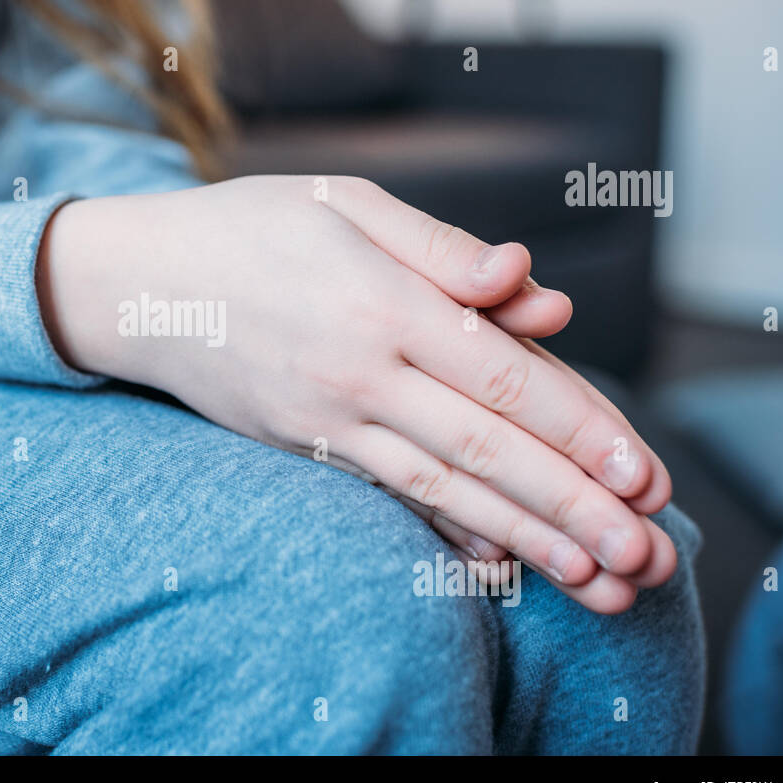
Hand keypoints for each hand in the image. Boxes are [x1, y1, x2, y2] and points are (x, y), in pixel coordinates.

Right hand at [39, 175, 674, 612]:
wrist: (138, 285)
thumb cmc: (250, 228)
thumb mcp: (345, 206)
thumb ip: (441, 249)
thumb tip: (528, 284)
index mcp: (381, 301)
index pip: (502, 374)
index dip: (580, 426)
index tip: (643, 471)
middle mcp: (357, 372)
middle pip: (485, 445)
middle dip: (573, 501)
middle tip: (644, 551)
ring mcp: (324, 420)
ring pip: (441, 485)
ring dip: (524, 534)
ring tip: (592, 576)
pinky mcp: (302, 448)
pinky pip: (384, 497)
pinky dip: (443, 532)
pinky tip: (494, 564)